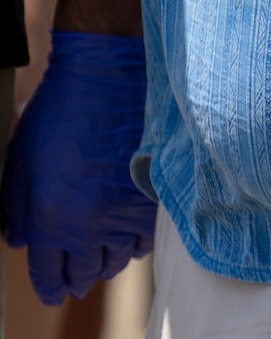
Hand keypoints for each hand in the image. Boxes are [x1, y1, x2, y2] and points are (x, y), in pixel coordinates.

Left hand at [2, 32, 154, 304]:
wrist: (110, 76)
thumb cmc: (61, 112)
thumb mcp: (20, 162)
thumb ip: (16, 209)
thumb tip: (22, 240)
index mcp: (52, 217)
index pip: (50, 273)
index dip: (50, 286)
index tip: (53, 291)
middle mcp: (92, 223)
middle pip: (88, 272)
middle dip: (78, 278)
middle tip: (75, 280)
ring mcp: (128, 212)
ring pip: (119, 259)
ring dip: (107, 262)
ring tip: (101, 259)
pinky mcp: (157, 196)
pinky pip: (146, 238)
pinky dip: (135, 243)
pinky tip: (127, 237)